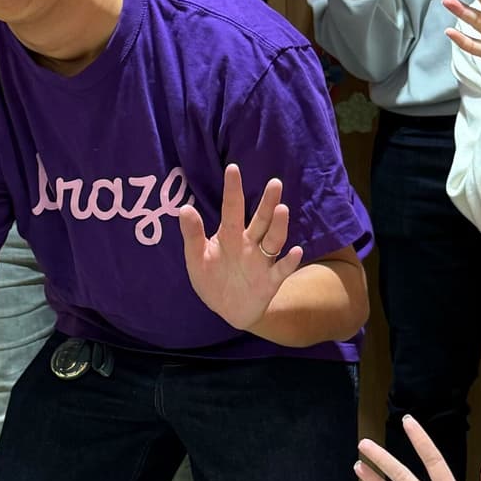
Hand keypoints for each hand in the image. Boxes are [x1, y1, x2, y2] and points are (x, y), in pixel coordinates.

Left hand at [175, 166, 303, 332]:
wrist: (228, 311)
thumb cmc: (212, 280)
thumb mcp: (196, 259)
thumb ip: (193, 236)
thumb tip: (184, 209)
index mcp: (230, 236)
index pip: (231, 210)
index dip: (232, 190)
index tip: (233, 169)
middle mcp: (249, 244)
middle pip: (261, 220)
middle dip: (267, 203)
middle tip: (274, 183)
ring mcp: (262, 262)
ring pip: (273, 240)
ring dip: (279, 226)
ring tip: (282, 209)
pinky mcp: (270, 282)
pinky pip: (281, 270)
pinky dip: (289, 262)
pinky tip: (296, 251)